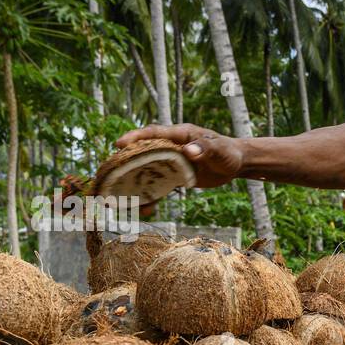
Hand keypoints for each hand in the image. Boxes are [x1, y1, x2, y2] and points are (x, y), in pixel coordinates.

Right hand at [116, 123, 244, 188]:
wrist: (236, 163)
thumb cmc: (227, 152)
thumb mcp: (219, 151)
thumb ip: (205, 149)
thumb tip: (189, 150)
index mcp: (179, 135)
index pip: (153, 134)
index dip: (135, 138)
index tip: (119, 144)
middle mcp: (170, 147)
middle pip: (143, 154)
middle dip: (125, 164)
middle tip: (108, 175)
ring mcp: (170, 162)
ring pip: (148, 172)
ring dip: (135, 185)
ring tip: (121, 199)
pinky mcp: (174, 176)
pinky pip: (159, 187)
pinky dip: (152, 197)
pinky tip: (146, 210)